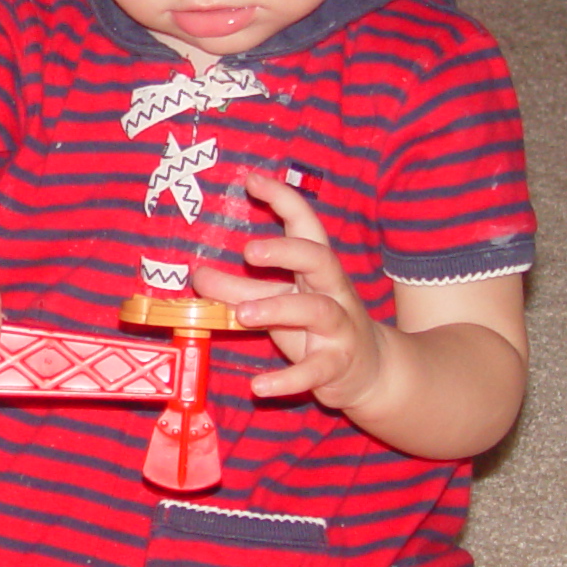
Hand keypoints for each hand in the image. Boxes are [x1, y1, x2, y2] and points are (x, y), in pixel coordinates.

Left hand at [191, 174, 385, 408]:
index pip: (305, 225)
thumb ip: (235, 290)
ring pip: (319, 311)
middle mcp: (333, 291)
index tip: (251, 179)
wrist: (370, 371)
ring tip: (243, 315)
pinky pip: (315, 370)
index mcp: (316, 269)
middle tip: (249, 251)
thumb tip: (196, 273)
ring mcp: (340, 327)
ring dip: (280, 309)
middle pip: (320, 258)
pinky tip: (259, 386)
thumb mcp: (275, 303)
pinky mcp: (338, 364)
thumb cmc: (315, 327)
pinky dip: (288, 379)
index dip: (283, 199)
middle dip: (288, 251)